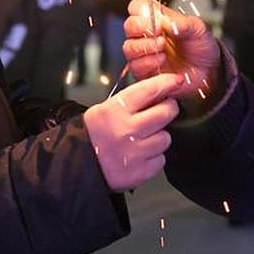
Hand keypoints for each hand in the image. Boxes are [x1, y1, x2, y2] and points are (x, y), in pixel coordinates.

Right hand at [83, 72, 183, 191]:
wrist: (77, 166)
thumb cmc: (94, 135)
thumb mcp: (106, 109)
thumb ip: (132, 101)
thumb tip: (161, 90)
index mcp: (115, 110)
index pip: (149, 90)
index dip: (167, 83)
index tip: (177, 81)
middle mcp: (126, 130)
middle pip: (165, 113)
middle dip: (169, 109)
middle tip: (164, 110)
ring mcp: (134, 152)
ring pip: (166, 138)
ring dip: (159, 138)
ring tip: (143, 139)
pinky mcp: (140, 172)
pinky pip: (160, 160)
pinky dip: (154, 158)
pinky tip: (141, 156)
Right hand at [122, 0, 221, 106]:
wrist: (208, 71)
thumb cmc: (201, 47)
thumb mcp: (198, 30)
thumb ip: (183, 24)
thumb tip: (165, 21)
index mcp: (157, 18)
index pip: (137, 6)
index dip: (141, 10)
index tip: (157, 19)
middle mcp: (147, 34)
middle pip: (129, 26)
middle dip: (142, 29)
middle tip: (160, 33)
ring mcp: (144, 53)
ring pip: (129, 47)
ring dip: (145, 47)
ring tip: (162, 48)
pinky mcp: (144, 71)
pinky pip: (135, 66)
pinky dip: (148, 62)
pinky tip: (162, 61)